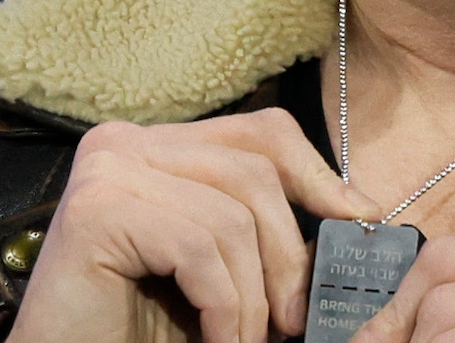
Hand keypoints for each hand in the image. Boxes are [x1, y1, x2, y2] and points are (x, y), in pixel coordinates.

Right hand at [7, 108, 382, 342]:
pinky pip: (200, 248)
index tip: (359, 221)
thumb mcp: (221, 266)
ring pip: (233, 215)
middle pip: (254, 171)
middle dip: (288, 254)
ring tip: (244, 341)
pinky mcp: (95, 209)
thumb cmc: (144, 326)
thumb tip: (359, 210)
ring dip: (253, 297)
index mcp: (159, 145)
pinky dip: (225, 308)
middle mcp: (126, 142)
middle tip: (293, 321)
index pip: (261, 132)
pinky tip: (216, 340)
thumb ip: (265, 228)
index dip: (317, 175)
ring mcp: (107, 169)